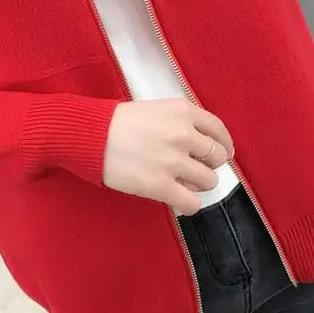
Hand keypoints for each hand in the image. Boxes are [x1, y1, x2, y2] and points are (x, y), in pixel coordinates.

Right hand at [103, 98, 233, 215]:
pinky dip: (188, 204)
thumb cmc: (115, 121)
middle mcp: (183, 134)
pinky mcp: (161, 186)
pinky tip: (178, 199)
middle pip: (217, 156)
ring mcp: (173, 161)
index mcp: (182, 111)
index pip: (218, 130)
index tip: (221, 153)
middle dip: (209, 165)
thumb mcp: (154, 109)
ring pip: (209, 181)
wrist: (89, 135)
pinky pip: (192, 203)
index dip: (224, 144)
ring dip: (198, 184)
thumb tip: (200, 143)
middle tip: (194, 168)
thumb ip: (179, 122)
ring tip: (182, 183)